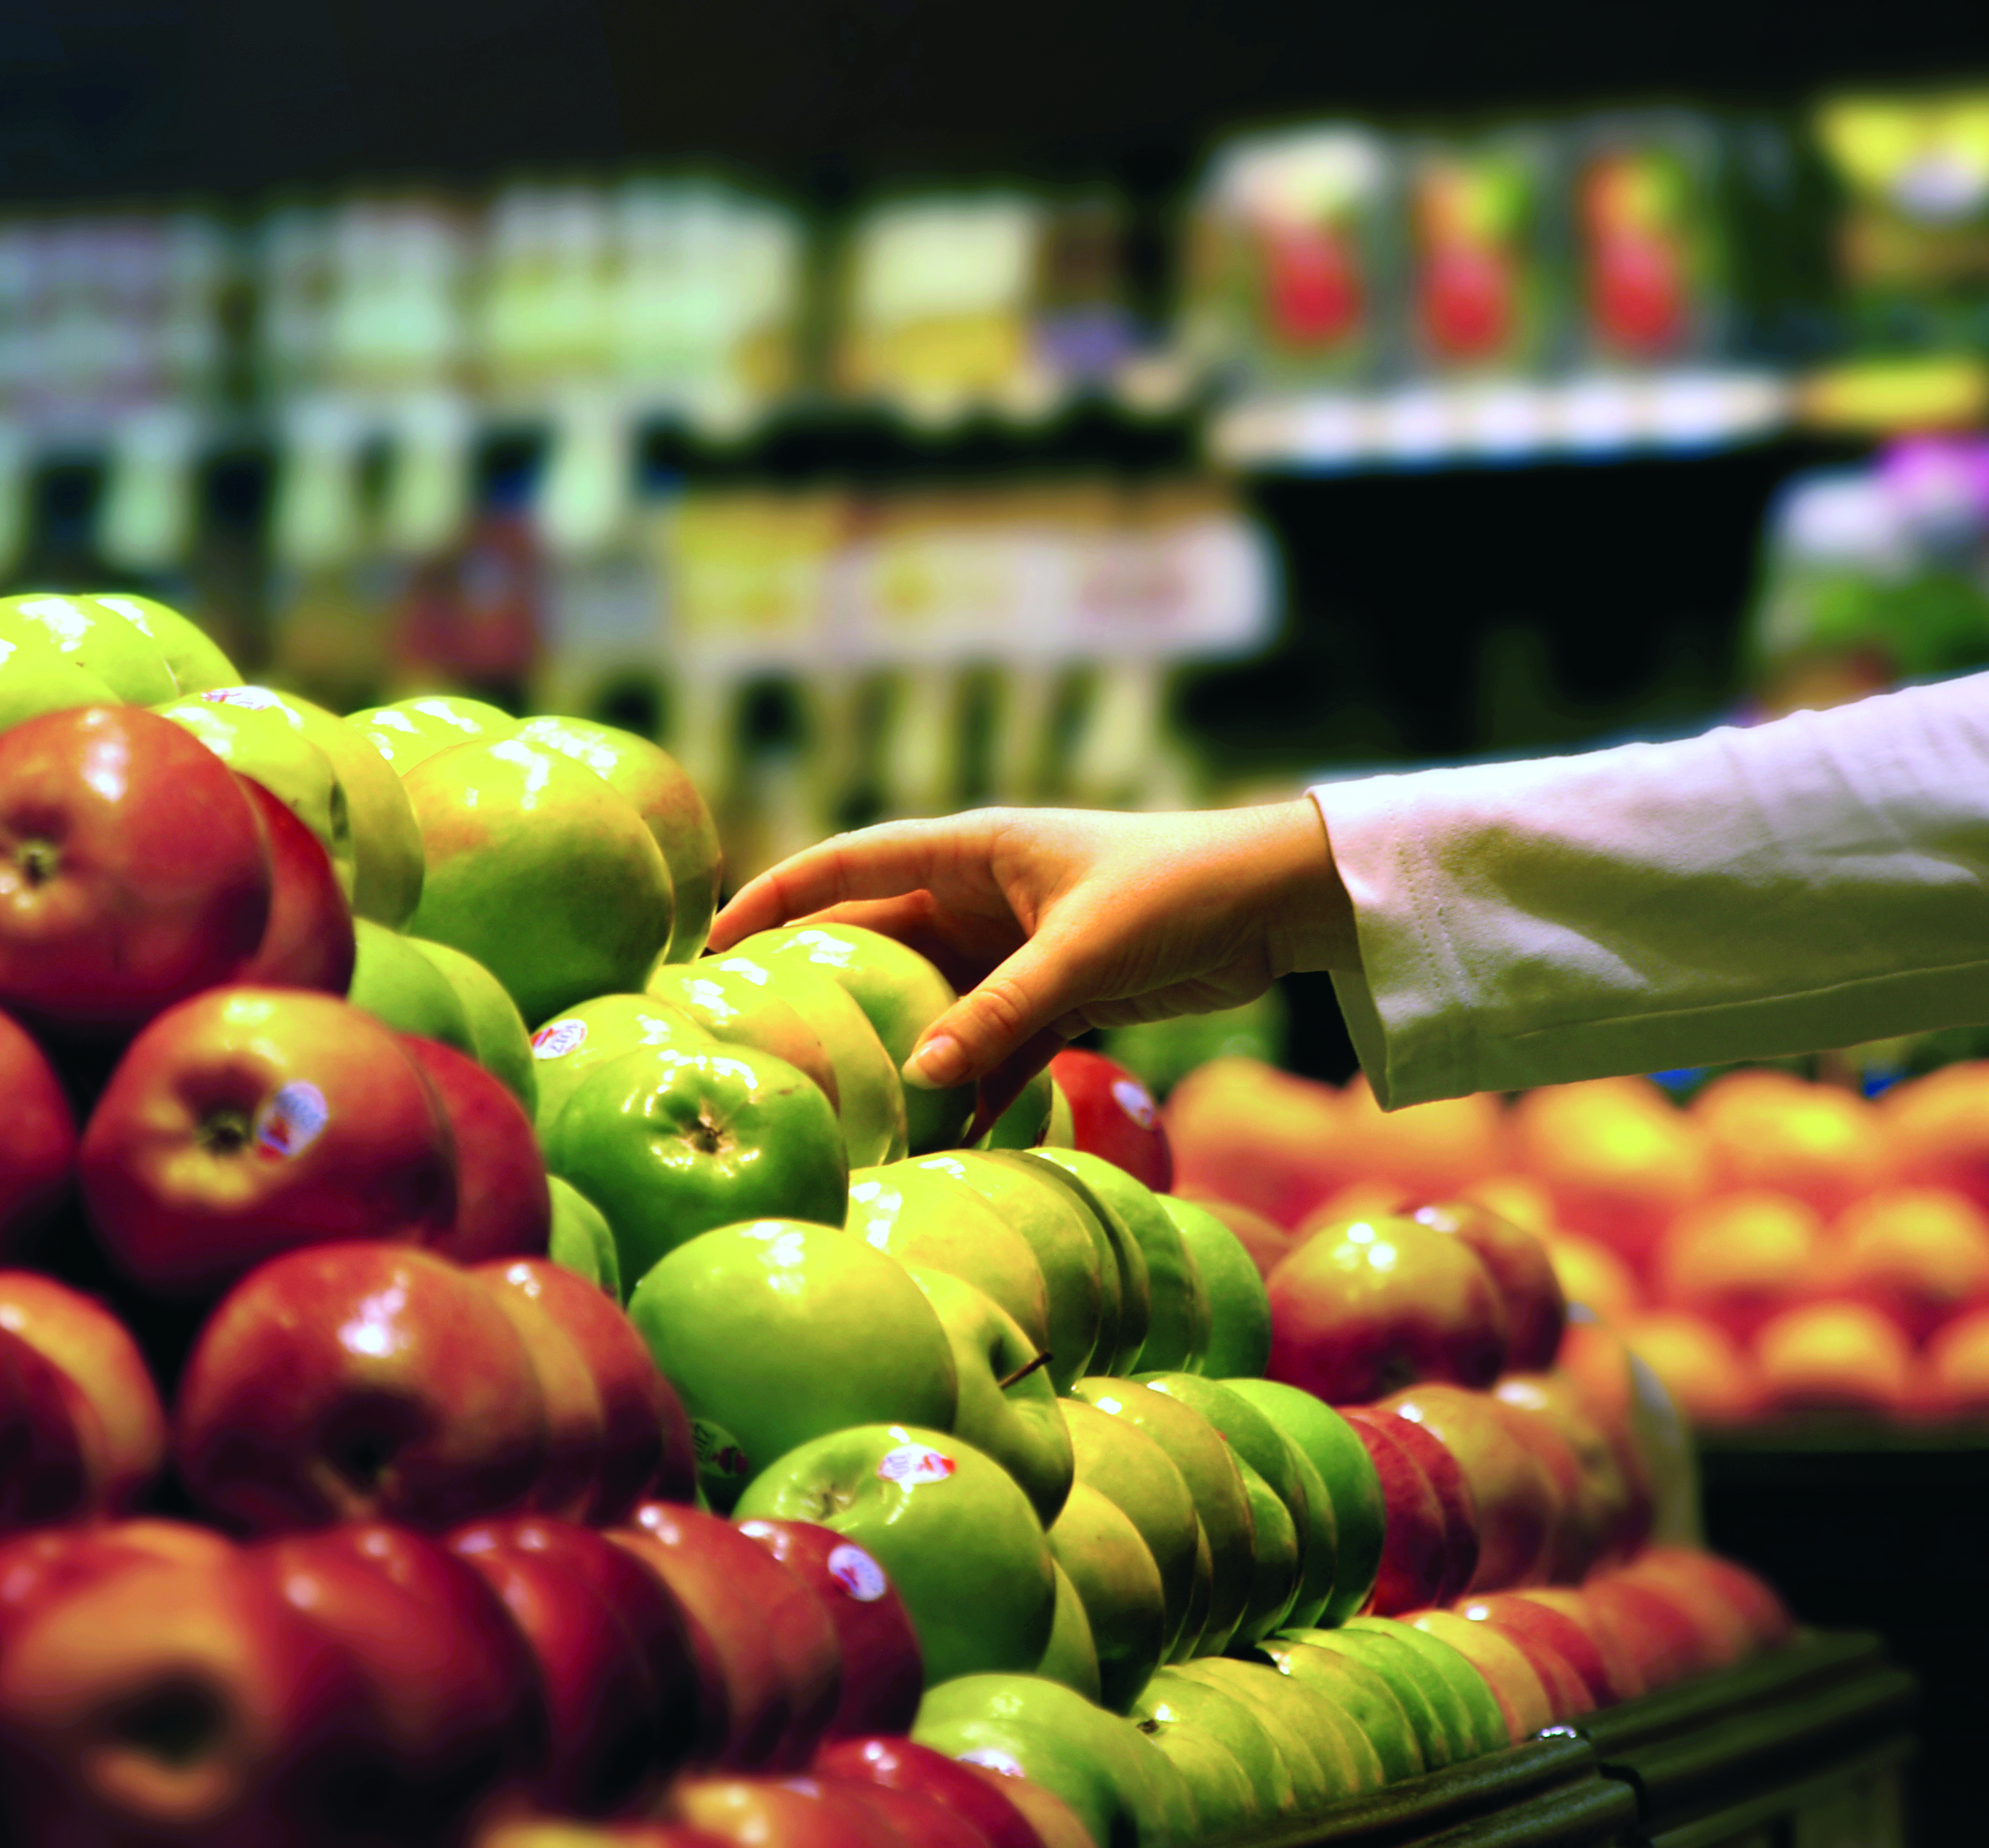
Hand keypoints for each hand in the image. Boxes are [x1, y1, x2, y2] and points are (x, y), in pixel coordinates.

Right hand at [707, 799, 1353, 1097]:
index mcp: (973, 850)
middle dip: (824, 990)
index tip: (711, 942)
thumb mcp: (1078, 955)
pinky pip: (991, 1043)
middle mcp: (982, 894)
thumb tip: (915, 1078)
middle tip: (758, 1042)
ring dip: (899, 1051)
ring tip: (842, 1108)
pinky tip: (941, 1137)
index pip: (847, 866)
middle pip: (877, 942)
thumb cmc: (1177, 895)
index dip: (775, 899)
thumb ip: (997, 1016)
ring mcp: (1017, 946)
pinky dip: (970, 1085)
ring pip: (934, 1004)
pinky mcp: (1058, 993)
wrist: (1277, 904)